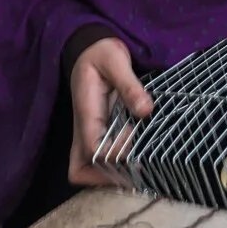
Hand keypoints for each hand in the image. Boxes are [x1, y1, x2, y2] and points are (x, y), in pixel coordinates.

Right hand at [68, 37, 153, 186]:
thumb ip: (130, 85)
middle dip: (104, 179)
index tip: (136, 147)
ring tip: (140, 170)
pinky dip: (115, 166)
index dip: (114, 157)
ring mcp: (89, 133)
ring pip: (87, 169)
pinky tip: (140, 159)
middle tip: (135, 172)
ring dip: (109, 177)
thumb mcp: (115, 60)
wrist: (89, 48)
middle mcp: (84, 129)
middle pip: (80, 170)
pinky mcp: (99, 132)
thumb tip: (146, 110)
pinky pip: (99, 159)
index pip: (93, 150)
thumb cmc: (100, 53)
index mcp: (86, 114)